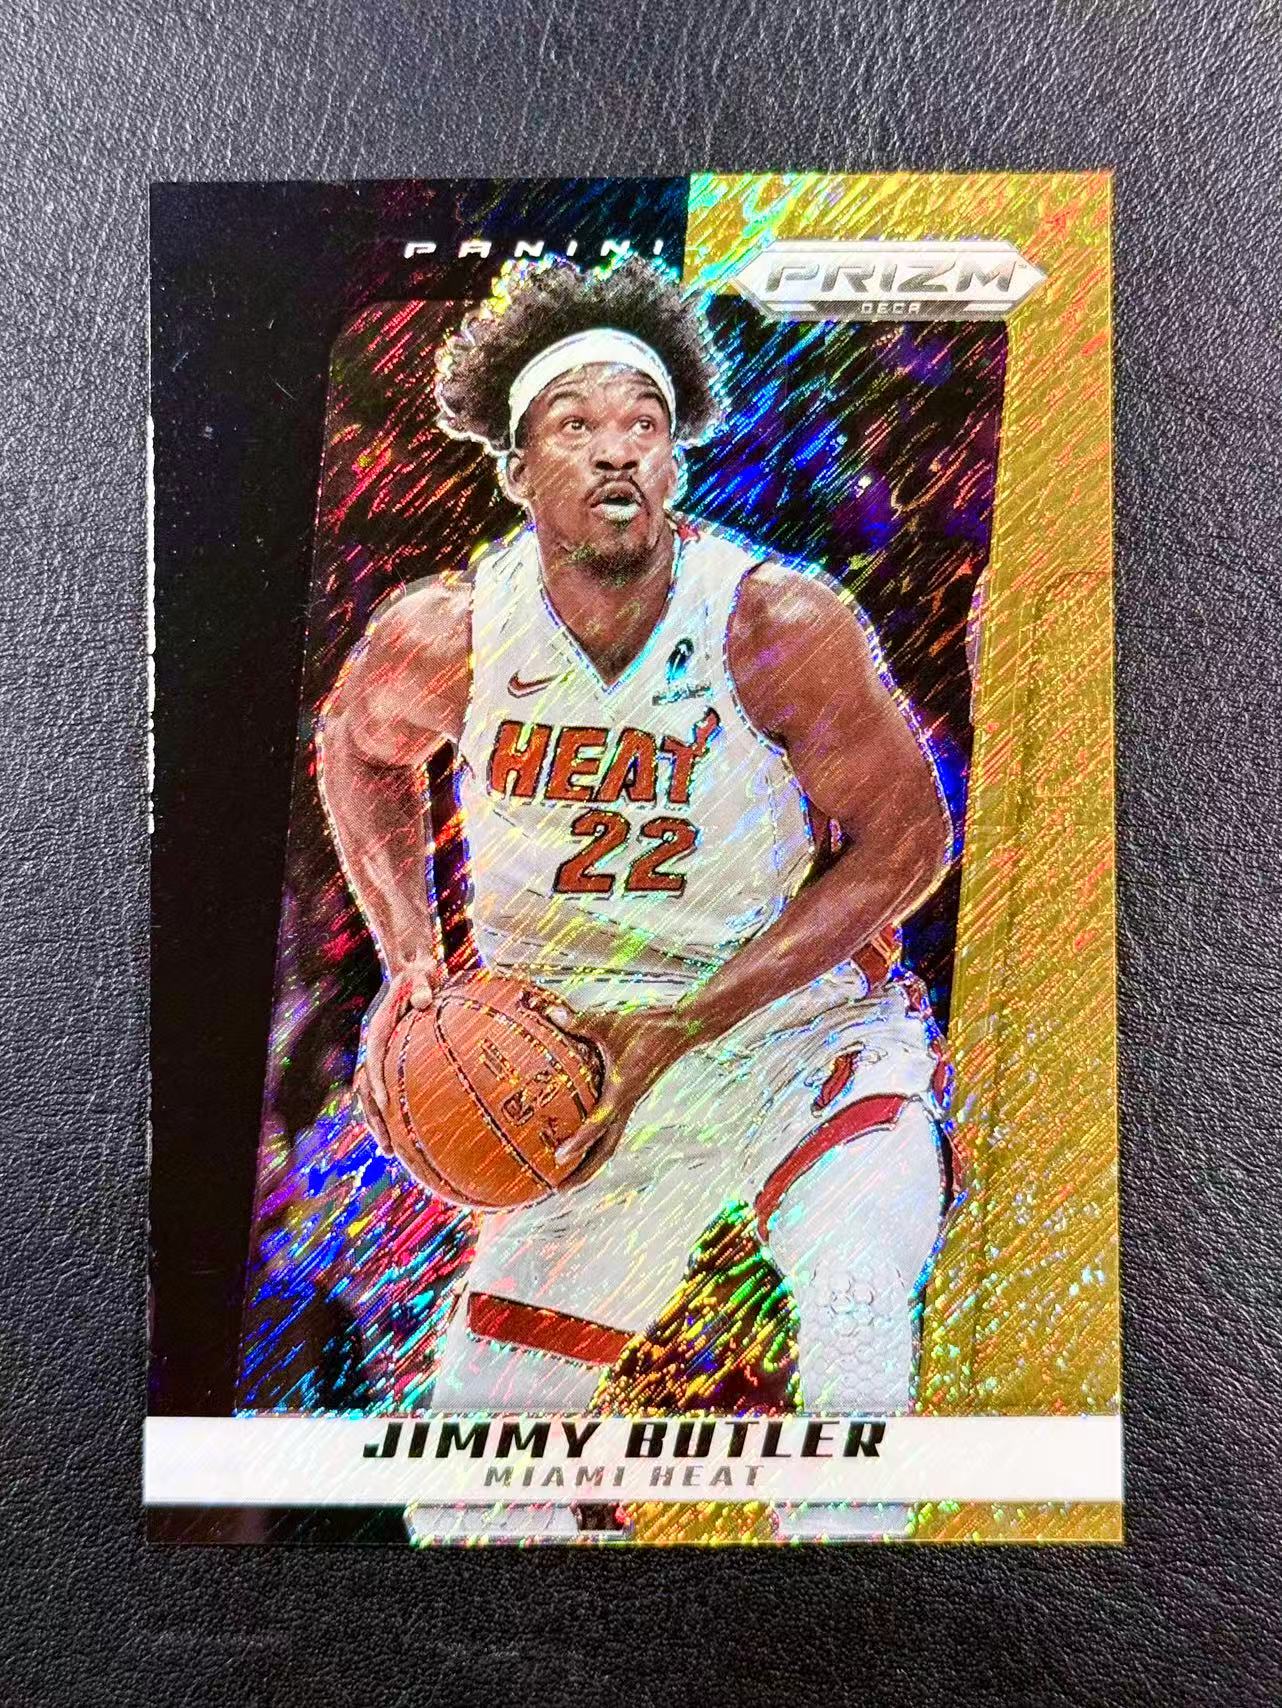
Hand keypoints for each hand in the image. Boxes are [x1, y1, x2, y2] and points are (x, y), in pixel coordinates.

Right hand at [354, 964, 437, 1155]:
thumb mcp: (420, 974)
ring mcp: (383, 1056)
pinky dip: (397, 1112)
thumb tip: (424, 1001)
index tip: (383, 1101)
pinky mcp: (395, 1060)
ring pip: (373, 1096)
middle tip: (387, 1147)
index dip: (375, 1079)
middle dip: (374, 1118)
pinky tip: (411, 1134)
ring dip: (380, 1123)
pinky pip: (392, 1090)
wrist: (413, 969)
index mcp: (378, 1029)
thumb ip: (422, 987)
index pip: (372, 1057)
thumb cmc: (419, 972)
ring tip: (391, 1152)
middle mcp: (375, 1047)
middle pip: (366, 1087)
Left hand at [551, 1005, 698, 1173]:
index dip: (579, 1142)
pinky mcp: (629, 1099)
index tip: (559, 1158)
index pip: (598, 1124)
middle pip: (605, 1151)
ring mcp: (629, 1104)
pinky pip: (610, 1128)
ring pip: (609, 1144)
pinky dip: (593, 1141)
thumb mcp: (607, 1021)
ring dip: (588, 1163)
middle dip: (583, 1173)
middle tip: (557, 1190)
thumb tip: (548, 1014)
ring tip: (564, 1177)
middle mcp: (626, 1105)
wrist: (680, 1030)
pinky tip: (576, 1140)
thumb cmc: (645, 1026)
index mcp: (622, 1092)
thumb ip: (577, 1021)